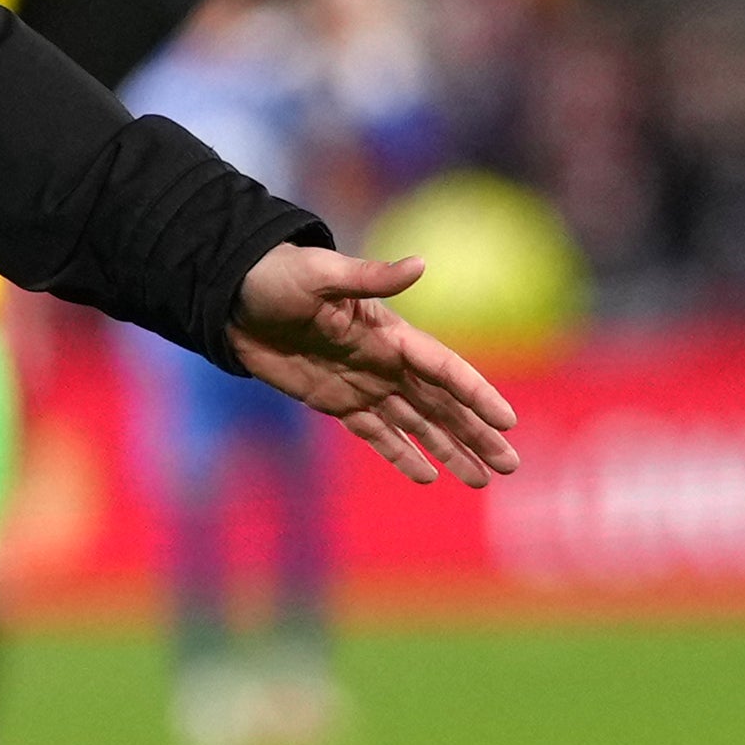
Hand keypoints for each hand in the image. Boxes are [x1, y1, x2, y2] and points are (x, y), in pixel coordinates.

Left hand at [227, 241, 527, 489]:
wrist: (234, 297)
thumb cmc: (280, 276)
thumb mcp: (322, 274)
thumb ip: (370, 277)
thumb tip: (420, 264)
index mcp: (390, 334)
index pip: (445, 369)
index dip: (477, 394)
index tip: (507, 421)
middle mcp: (386, 363)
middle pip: (442, 405)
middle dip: (477, 435)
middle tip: (510, 466)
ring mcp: (364, 385)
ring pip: (418, 425)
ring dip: (450, 451)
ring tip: (481, 480)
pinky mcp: (337, 403)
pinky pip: (376, 434)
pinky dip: (401, 454)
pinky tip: (427, 477)